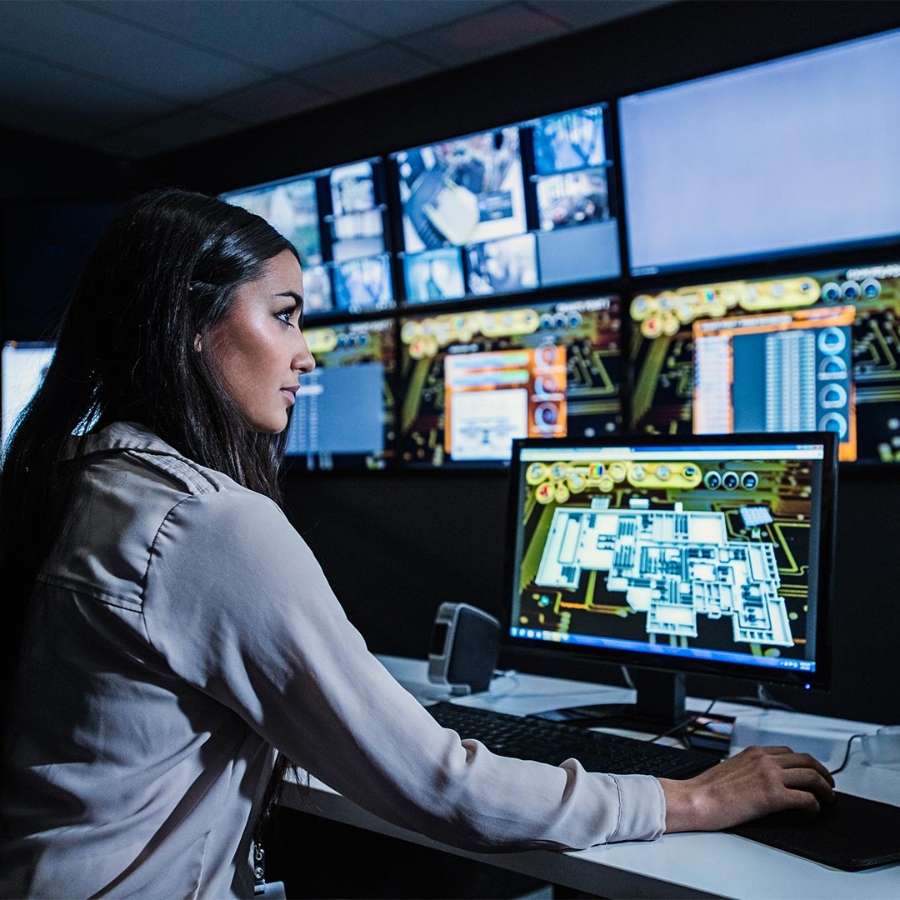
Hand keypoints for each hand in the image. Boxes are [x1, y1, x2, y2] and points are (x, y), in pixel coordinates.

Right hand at [659, 744, 834, 832]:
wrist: (696, 799)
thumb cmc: (708, 789)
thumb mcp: (732, 769)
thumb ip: (751, 769)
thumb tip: (763, 781)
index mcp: (754, 752)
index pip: (790, 752)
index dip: (806, 764)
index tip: (811, 774)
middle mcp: (764, 760)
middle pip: (807, 761)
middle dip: (823, 774)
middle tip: (828, 787)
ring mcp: (770, 776)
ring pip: (812, 777)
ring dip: (825, 790)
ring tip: (827, 801)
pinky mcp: (773, 796)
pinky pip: (806, 798)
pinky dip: (815, 806)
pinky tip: (811, 813)